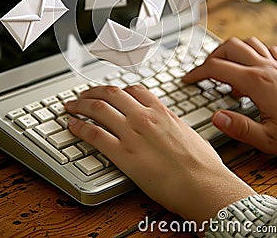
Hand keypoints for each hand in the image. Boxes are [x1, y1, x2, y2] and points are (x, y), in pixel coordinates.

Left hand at [65, 84, 253, 223]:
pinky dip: (80, 127)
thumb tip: (168, 124)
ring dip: (80, 105)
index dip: (116, 90)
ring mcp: (133, 134)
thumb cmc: (203, 164)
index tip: (108, 93)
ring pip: (98, 109)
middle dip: (93, 92)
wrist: (205, 185)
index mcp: (161, 111)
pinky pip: (95, 134)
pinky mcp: (124, 155)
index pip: (133, 91)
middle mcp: (145, 117)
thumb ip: (171, 124)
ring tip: (71, 106)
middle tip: (83, 95)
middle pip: (111, 94)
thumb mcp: (188, 133)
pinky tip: (73, 125)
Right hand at [183, 37, 276, 155]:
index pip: (217, 68)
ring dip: (233, 51)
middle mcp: (266, 68)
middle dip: (212, 57)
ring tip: (227, 68)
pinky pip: (266, 49)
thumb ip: (240, 128)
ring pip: (248, 43)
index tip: (189, 79)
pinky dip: (253, 53)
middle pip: (230, 47)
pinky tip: (253, 67)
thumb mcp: (269, 141)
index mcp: (257, 83)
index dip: (197, 72)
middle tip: (205, 72)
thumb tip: (216, 117)